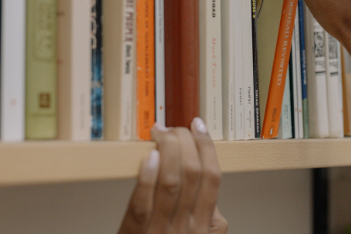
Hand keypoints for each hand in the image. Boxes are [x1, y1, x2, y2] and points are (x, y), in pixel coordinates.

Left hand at [118, 118, 227, 233]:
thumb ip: (208, 217)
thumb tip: (209, 185)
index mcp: (204, 225)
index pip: (212, 177)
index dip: (207, 147)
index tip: (199, 127)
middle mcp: (188, 227)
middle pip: (193, 174)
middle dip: (186, 142)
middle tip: (176, 128)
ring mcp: (162, 230)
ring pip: (171, 182)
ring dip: (167, 151)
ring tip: (162, 134)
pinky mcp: (137, 232)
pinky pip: (143, 202)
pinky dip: (147, 176)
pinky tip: (149, 156)